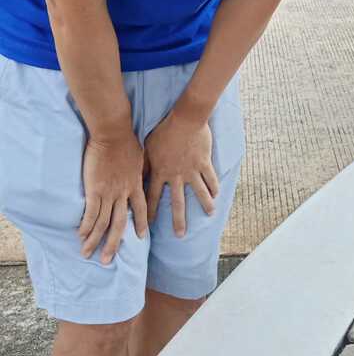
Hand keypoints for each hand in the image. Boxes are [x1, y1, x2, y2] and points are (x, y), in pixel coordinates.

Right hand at [79, 131, 148, 263]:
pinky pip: (90, 213)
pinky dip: (85, 226)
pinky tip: (80, 236)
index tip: (140, 236)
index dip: (140, 223)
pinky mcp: (94, 189)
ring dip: (94, 240)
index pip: (140, 208)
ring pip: (102, 223)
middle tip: (107, 260)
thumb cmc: (128, 140)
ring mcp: (109, 192)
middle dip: (113, 244)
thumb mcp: (141, 157)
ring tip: (87, 254)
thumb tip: (143, 173)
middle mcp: (123, 193)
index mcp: (136, 184)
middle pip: (119, 224)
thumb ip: (141, 170)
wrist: (114, 132)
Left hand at [143, 111, 219, 236]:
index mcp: (160, 172)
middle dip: (178, 220)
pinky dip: (214, 186)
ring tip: (209, 214)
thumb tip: (134, 178)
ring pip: (199, 192)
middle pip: (177, 202)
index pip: (152, 197)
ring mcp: (192, 170)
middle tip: (180, 235)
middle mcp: (176, 175)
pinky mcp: (204, 162)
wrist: (185, 119)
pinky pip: (210, 178)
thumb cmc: (163, 130)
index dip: (149, 213)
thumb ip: (142, 164)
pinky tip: (217, 194)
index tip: (148, 227)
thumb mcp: (147, 147)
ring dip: (204, 204)